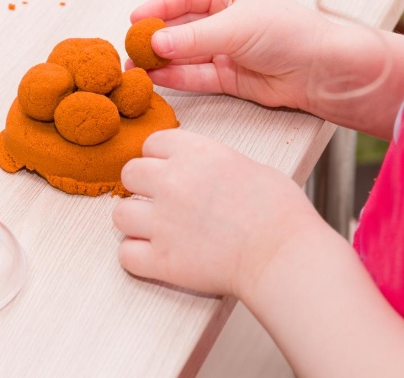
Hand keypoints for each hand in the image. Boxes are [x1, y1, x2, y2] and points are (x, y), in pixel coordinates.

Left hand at [112, 129, 319, 296]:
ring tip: (156, 230)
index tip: (169, 171)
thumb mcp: (248, 166)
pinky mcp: (162, 259)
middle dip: (142, 187)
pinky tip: (156, 256)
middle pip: (129, 174)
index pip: (152, 143)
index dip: (159, 158)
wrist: (283, 254)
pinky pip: (126, 254)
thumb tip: (204, 172)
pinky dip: (137, 257)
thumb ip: (213, 164)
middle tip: (160, 201)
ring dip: (134, 223)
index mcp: (194, 152)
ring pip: (119, 214)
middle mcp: (171, 182)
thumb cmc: (279, 212)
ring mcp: (162, 221)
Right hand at [129, 0, 332, 111]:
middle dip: (155, 37)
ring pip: (185, 53)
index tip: (134, 19)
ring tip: (136, 67)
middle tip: (130, 47)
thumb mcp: (236, 27)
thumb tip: (154, 43)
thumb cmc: (291, 33)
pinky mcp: (230, 77)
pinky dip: (176, 77)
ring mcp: (227, 48)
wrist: (324, 72)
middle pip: (181, 26)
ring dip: (161, 60)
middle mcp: (227, 18)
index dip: (158, 7)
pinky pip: (196, 75)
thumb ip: (192, 38)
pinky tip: (156, 78)